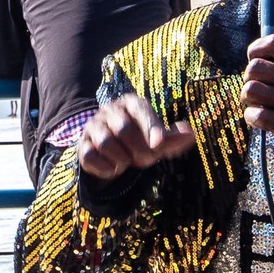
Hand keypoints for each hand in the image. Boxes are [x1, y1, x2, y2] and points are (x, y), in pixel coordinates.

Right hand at [76, 94, 194, 181]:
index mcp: (132, 104)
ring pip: (106, 143)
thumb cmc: (141, 142)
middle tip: (146, 159)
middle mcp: (110, 111)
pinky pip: (91, 157)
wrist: (114, 153)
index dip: (151, 128)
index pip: (141, 111)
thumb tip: (191, 134)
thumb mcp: (158, 140)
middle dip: (139, 150)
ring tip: (128, 162)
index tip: (159, 145)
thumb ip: (173, 138)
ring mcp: (94, 127)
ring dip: (122, 160)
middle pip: (124, 129)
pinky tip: (114, 169)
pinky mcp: (82, 145)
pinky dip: (106, 168)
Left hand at [241, 34, 273, 162]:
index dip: (256, 48)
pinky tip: (259, 118)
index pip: (273, 42)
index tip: (255, 58)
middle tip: (257, 85)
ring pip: (251, 90)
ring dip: (248, 97)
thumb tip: (269, 47)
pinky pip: (255, 115)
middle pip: (254, 67)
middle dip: (249, 77)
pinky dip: (251, 116)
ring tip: (256, 102)